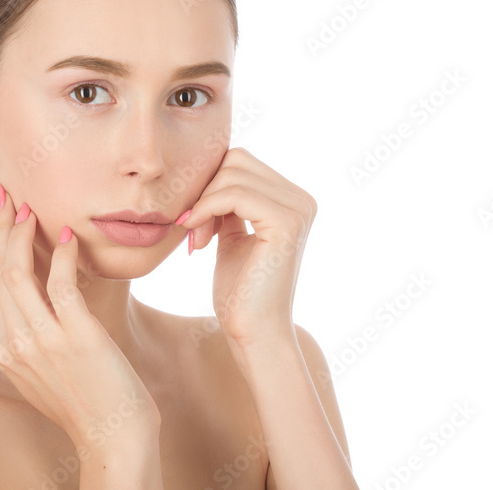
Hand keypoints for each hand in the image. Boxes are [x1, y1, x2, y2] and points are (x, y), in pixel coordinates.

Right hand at [0, 183, 160, 460]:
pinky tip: (70, 237)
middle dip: (0, 228)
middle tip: (5, 192)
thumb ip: (40, 329)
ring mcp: (41, 342)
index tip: (3, 212)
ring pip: (17, 275)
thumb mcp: (51, 363)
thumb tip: (49, 289)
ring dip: (23, 236)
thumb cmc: (91, 396)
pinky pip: (61, 286)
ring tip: (32, 208)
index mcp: (5, 348)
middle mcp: (13, 344)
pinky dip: (63, 257)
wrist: (113, 436)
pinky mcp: (75, 338)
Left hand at [175, 148, 316, 349]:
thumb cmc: (241, 293)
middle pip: (236, 159)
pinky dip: (206, 209)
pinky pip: (234, 194)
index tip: (192, 221)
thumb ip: (230, 206)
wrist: (254, 333)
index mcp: (293, 200)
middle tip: (191, 228)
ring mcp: (298, 209)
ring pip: (232, 173)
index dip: (209, 185)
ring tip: (195, 238)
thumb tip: (212, 173)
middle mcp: (302, 199)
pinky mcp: (286, 222)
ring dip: (202, 203)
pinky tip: (197, 237)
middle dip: (205, 190)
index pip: (240, 161)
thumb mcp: (233, 238)